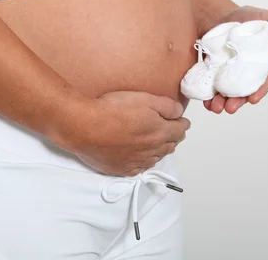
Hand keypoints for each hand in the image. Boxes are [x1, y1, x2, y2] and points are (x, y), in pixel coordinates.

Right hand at [52, 91, 189, 176]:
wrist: (84, 126)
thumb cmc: (112, 110)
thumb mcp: (144, 98)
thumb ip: (166, 106)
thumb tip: (179, 112)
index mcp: (159, 133)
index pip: (180, 130)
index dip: (182, 123)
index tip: (182, 121)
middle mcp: (151, 151)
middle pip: (170, 145)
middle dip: (174, 137)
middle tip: (174, 131)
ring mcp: (135, 162)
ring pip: (156, 158)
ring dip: (161, 150)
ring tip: (161, 144)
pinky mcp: (121, 169)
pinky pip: (140, 168)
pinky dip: (145, 162)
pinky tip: (143, 157)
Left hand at [201, 5, 267, 113]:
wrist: (219, 15)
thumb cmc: (247, 18)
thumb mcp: (266, 19)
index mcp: (265, 64)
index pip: (266, 81)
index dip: (261, 91)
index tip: (253, 99)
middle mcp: (249, 74)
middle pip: (245, 91)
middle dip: (238, 102)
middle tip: (230, 108)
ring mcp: (230, 75)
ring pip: (228, 93)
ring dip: (222, 103)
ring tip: (215, 107)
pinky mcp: (214, 75)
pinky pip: (212, 88)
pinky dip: (208, 96)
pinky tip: (205, 101)